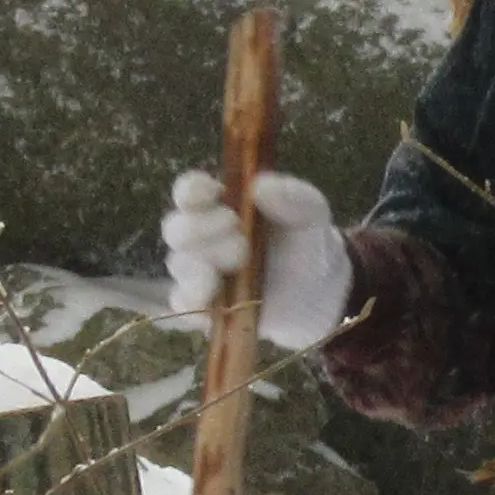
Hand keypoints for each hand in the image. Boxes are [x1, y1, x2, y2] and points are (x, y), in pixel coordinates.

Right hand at [164, 167, 349, 349]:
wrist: (318, 293)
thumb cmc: (306, 245)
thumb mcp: (311, 215)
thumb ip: (294, 196)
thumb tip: (260, 186)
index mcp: (221, 206)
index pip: (189, 192)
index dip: (191, 191)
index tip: (212, 193)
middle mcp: (202, 237)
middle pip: (176, 229)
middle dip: (202, 230)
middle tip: (241, 239)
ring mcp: (200, 274)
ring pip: (179, 265)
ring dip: (204, 265)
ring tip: (239, 265)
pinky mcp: (204, 309)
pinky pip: (182, 306)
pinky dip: (192, 302)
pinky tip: (212, 299)